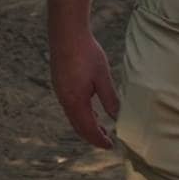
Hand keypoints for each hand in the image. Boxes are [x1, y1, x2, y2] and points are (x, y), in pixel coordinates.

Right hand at [50, 32, 120, 149]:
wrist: (66, 33)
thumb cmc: (86, 53)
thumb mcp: (102, 77)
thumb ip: (110, 99)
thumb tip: (119, 118)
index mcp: (75, 101)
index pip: (88, 129)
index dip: (99, 139)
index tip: (110, 146)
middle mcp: (65, 100)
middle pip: (78, 127)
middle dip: (92, 136)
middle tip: (107, 142)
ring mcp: (60, 92)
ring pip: (74, 117)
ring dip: (87, 125)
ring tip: (101, 128)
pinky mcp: (60, 84)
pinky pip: (70, 107)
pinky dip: (81, 115)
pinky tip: (91, 110)